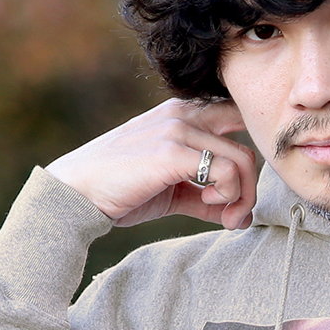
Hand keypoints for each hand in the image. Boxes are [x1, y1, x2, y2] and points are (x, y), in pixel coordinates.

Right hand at [46, 98, 257, 229]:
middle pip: (247, 142)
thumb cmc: (120, 190)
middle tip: (237, 215)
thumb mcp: (171, 190)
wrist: (78, 193)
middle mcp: (183, 113)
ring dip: (241, 196)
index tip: (239, 193)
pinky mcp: (172, 152)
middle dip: (251, 186)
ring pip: (241, 159)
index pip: (238, 119)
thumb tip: (239, 215)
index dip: (248, 158)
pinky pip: (225, 170)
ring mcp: (177, 129)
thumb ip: (205, 196)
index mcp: (182, 114)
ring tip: (224, 215)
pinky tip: (212, 206)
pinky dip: (228, 195)